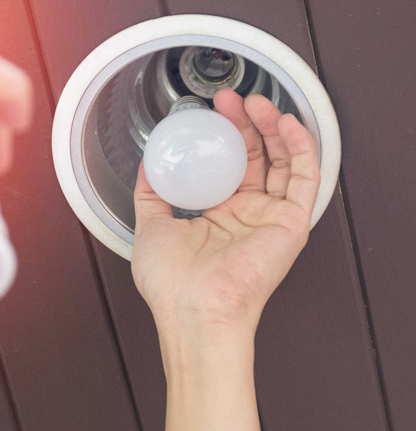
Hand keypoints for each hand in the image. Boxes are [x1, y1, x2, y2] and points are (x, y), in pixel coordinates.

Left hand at [131, 88, 319, 337]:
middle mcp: (246, 214)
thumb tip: (148, 164)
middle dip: (245, 124)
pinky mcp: (291, 224)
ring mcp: (269, 218)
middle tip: (231, 99)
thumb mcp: (150, 224)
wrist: (191, 309)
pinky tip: (287, 124)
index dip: (223, 135)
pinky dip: (301, 148)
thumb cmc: (171, 283)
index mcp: (216, 214)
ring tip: (257, 102)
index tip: (211, 110)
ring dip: (273, 128)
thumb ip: (150, 192)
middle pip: (256, 157)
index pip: (228, 164)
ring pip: (282, 162)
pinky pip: (305, 179)